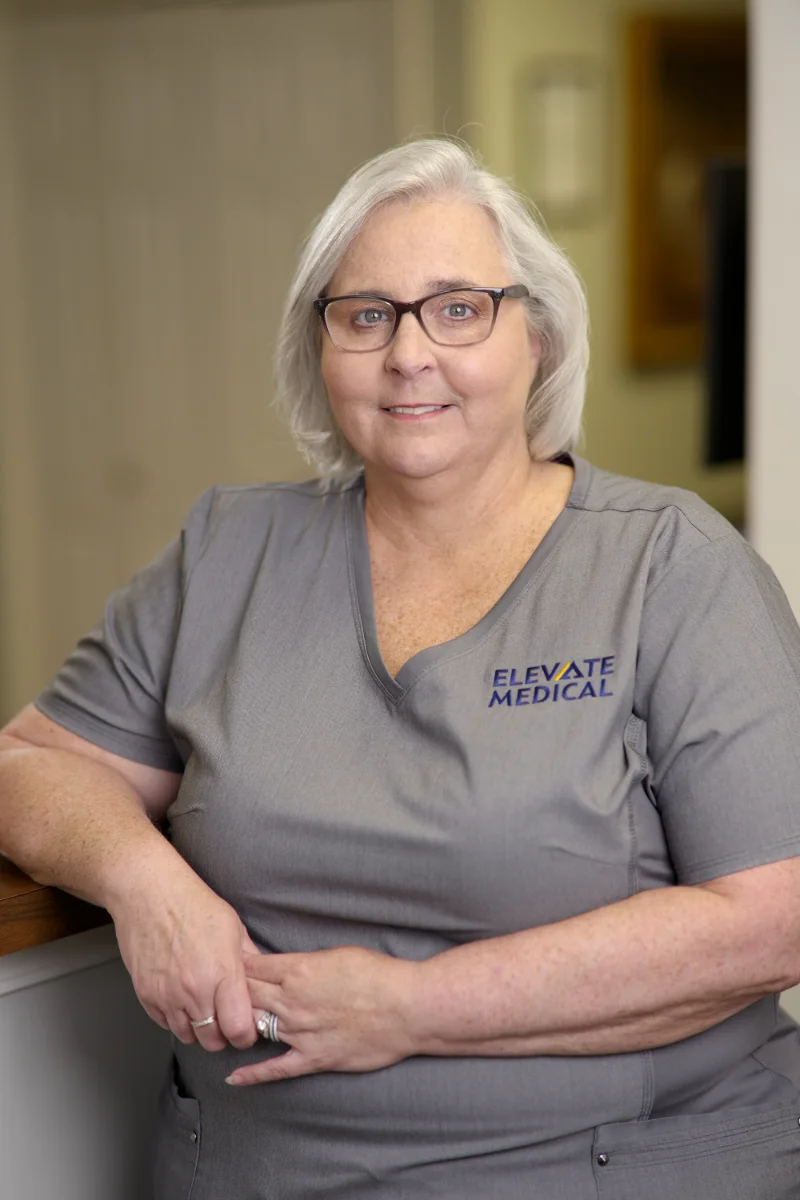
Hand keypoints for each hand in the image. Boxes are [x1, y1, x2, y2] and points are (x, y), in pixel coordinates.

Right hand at [111, 869, 259, 1052]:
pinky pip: (165, 1024)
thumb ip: (250, 960)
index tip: (247, 1027)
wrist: (150, 893)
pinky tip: (183, 1001)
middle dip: (223, 1035)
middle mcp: (194, 990)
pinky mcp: (146, 995)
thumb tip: (261, 981)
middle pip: (213, 1041)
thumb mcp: (234, 928)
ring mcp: (167, 996)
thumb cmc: (192, 904)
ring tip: (203, 1007)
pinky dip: (176, 1019)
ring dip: (198, 1029)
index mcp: (222, 973)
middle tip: (225, 1019)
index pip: (239, 1029)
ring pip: (188, 1037)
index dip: (246, 1033)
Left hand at [225, 946, 419, 1084]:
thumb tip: (285, 965)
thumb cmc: (378, 975)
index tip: (224, 965)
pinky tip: (233, 1077)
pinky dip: (252, 1074)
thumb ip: (305, 961)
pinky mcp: (314, 1058)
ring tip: (219, 1025)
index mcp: (298, 970)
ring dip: (237, 1026)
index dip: (236, 966)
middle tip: (213, 993)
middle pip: (247, 996)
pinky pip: (276, 1069)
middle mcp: (293, 1001)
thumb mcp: (337, 954)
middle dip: (228, 993)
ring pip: (256, 1027)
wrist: (407, 1007)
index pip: (252, 967)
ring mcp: (301, 1032)